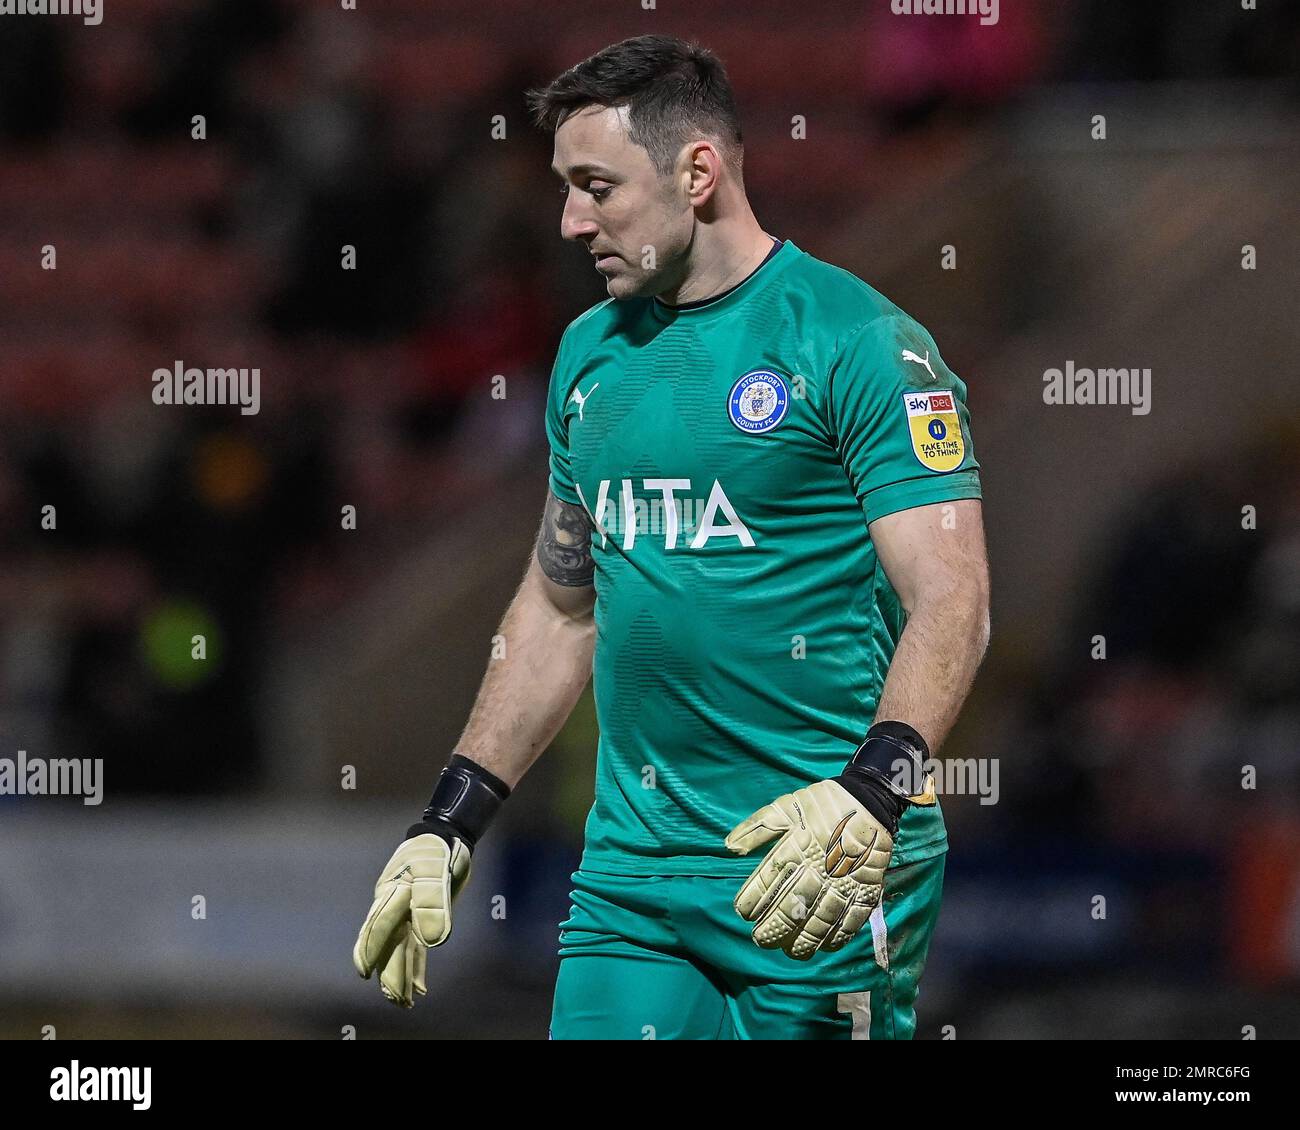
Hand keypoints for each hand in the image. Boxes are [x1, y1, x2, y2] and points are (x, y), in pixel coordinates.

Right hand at [352, 832, 470, 1006]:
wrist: (444, 835)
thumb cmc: (437, 850)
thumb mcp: (437, 869)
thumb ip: (433, 902)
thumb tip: (431, 940)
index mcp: (393, 893)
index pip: (382, 926)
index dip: (372, 949)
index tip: (365, 972)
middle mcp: (395, 907)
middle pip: (390, 944)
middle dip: (391, 972)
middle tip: (395, 1000)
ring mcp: (406, 913)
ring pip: (400, 949)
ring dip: (402, 974)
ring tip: (404, 1002)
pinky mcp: (420, 917)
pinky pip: (415, 946)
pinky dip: (417, 966)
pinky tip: (418, 987)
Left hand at [725, 779, 894, 960]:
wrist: (870, 800)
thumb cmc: (823, 804)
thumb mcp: (786, 806)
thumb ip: (757, 827)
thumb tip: (728, 847)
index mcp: (797, 847)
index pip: (769, 881)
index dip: (753, 900)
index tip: (742, 913)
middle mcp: (819, 868)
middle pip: (793, 906)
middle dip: (775, 928)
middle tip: (761, 940)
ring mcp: (844, 881)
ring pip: (822, 919)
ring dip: (805, 940)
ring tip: (791, 952)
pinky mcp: (865, 889)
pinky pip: (852, 919)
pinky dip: (839, 936)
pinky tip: (825, 947)